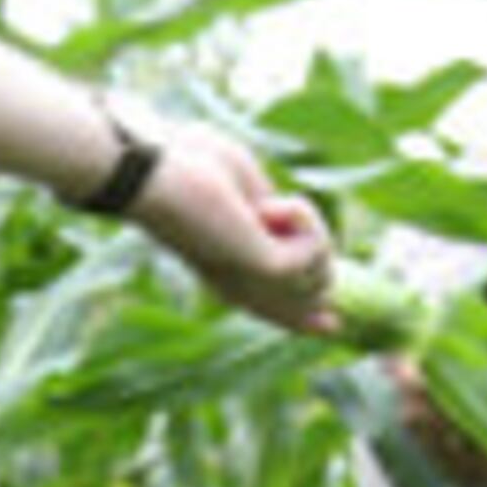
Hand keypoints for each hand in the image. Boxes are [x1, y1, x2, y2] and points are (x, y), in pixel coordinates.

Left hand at [129, 124, 336, 331]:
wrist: (154, 170)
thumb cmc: (184, 163)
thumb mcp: (239, 185)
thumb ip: (268, 210)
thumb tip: (294, 222)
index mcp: (225, 269)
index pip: (276, 307)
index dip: (306, 313)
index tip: (332, 324)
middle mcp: (240, 287)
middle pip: (307, 303)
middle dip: (323, 268)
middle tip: (290, 216)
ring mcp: (254, 282)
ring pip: (323, 277)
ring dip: (312, 228)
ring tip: (270, 205)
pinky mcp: (267, 269)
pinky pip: (318, 251)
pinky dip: (305, 218)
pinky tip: (270, 207)